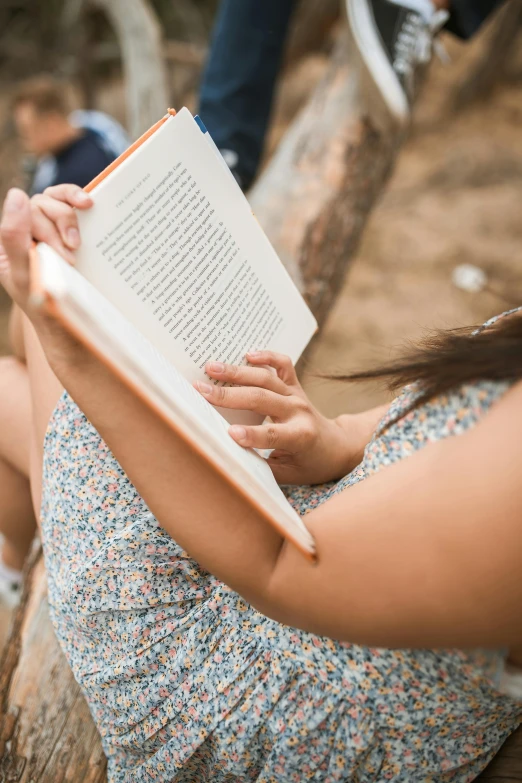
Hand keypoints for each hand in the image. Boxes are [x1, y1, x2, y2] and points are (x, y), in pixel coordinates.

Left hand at [0, 186, 92, 364]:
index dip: (48, 227)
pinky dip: (76, 199)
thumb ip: (14, 237)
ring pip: (56, 201)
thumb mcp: (25, 275)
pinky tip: (88, 204)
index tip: (67, 255)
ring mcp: (47, 230)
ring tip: (77, 247)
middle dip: (60, 231)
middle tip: (71, 261)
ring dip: (70, 222)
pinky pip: (69, 203)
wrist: (73, 329)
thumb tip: (16, 195)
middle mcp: (25, 232)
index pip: (24, 211)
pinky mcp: (67, 232)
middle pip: (42, 205)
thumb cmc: (46, 308)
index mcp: (8, 243)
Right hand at [195, 352, 360, 484]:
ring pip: (266, 378)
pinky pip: (283, 365)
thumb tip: (232, 461)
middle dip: (230, 395)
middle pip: (262, 398)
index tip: (228, 433)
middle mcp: (298, 411)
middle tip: (200, 390)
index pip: (273, 434)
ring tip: (211, 367)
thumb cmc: (309, 464)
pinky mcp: (295, 386)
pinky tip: (248, 353)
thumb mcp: (288, 475)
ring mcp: (296, 395)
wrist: (335, 446)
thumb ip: (262, 469)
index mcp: (300, 436)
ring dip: (237, 372)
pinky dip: (267, 356)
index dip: (252, 434)